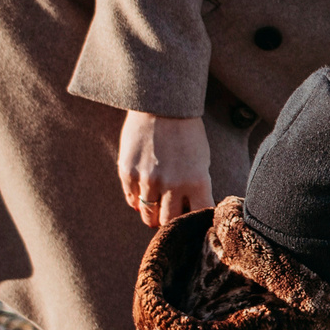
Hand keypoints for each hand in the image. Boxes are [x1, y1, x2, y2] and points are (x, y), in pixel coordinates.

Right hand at [118, 110, 212, 226]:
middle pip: (169, 222)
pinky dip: (137, 202)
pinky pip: (132, 199)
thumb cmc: (186, 133)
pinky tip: (142, 197)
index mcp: (197, 181)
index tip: (194, 221)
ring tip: (155, 211)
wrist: (161, 106)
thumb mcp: (201, 160)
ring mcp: (148, 180)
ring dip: (152, 215)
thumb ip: (196, 187)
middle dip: (170, 224)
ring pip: (148, 215)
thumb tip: (190, 210)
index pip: (199, 215)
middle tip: (170, 220)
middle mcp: (173, 184)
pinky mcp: (129, 173)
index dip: (196, 220)